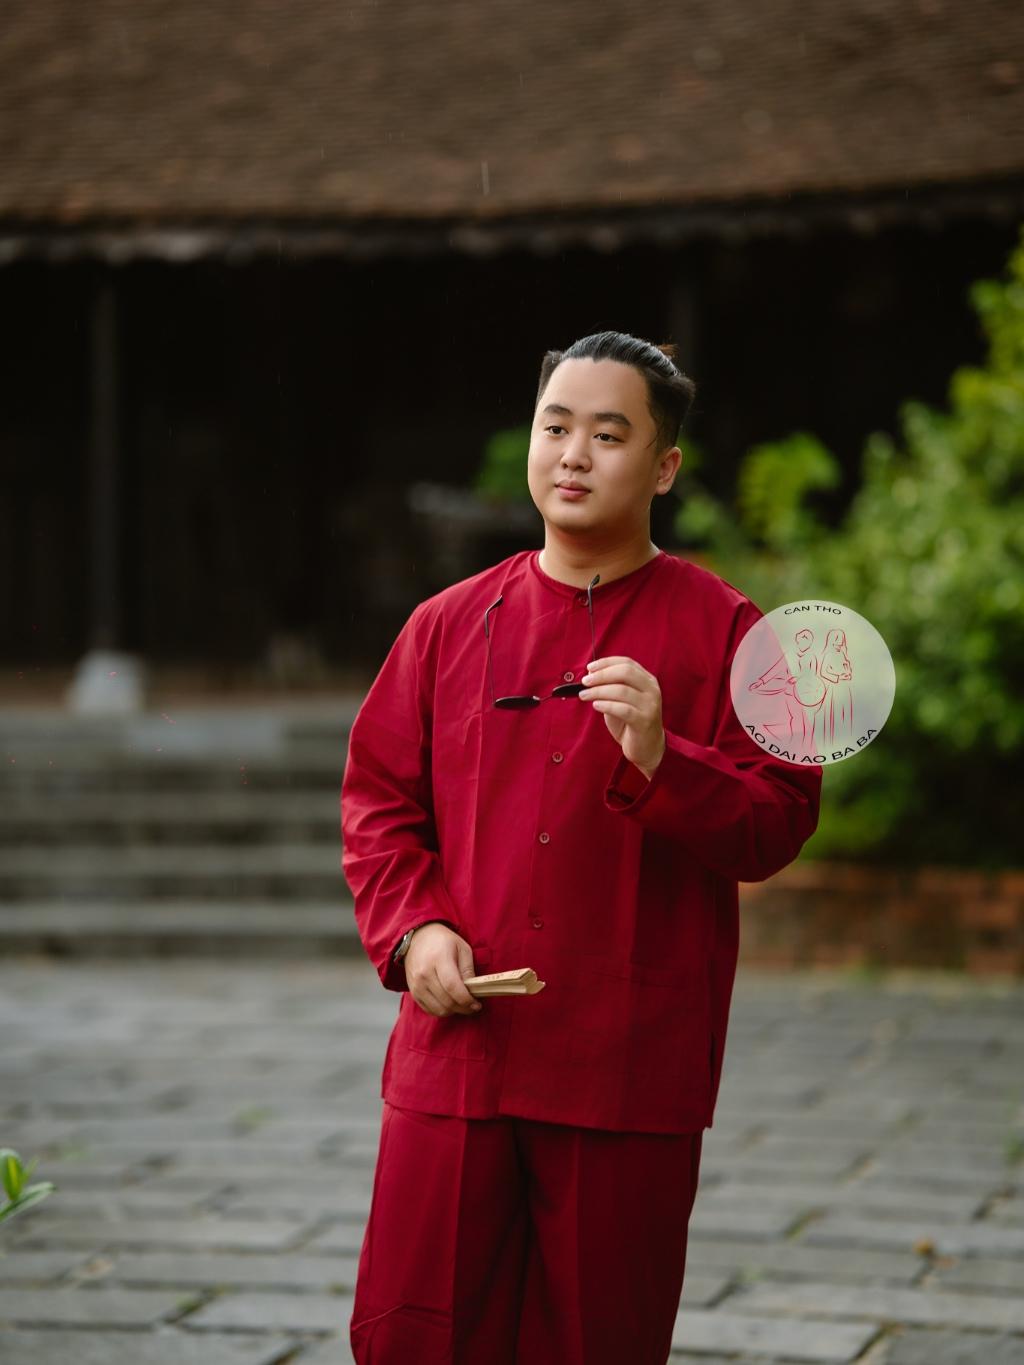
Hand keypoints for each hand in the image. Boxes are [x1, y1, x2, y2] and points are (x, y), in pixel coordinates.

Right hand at [405, 924, 483, 1017]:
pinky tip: (450, 1004)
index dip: (466, 1000)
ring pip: (439, 1009)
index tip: (477, 1004)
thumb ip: (468, 969)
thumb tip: (473, 990)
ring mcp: (416, 984)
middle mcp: (424, 973)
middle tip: (473, 1006)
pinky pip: (429, 1010)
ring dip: (454, 1011)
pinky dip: (442, 1011)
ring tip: (462, 1005)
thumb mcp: (462, 948)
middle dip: (463, 1008)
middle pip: (447, 1001)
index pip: (452, 987)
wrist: (417, 938)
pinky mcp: (413, 991)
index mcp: (439, 959)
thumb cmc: (443, 942)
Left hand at [579, 656, 666, 777]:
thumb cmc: (630, 722)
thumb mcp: (621, 701)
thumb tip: (589, 677)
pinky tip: (596, 705)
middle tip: (585, 682)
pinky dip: (607, 705)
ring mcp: (650, 705)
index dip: (606, 663)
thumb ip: (610, 688)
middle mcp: (652, 690)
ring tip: (584, 695)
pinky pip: (623, 709)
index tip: (589, 668)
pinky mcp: (645, 721)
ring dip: (599, 691)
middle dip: (601, 675)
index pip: (627, 663)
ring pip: (622, 690)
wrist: (647, 748)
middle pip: (625, 672)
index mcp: (647, 680)